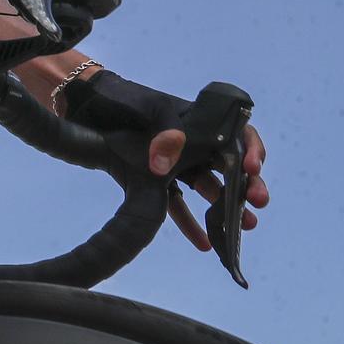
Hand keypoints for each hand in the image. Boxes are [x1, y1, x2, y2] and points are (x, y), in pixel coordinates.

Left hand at [62, 71, 270, 251]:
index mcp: (198, 122)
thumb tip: (166, 166)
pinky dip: (190, 223)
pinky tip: (205, 243)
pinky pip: (177, 205)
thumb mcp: (148, 108)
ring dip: (228, 209)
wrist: (86, 107)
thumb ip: (166, 131)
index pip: (236, 135)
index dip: (251, 151)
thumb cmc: (123, 100)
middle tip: (258, 203)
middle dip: (248, 186)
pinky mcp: (156, 182)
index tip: (252, 168)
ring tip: (244, 226)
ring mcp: (176, 164)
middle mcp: (193, 144)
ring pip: (209, 189)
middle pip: (229, 167)